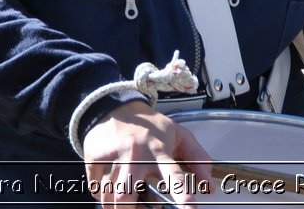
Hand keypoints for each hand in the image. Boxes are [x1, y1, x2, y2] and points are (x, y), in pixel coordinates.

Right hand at [83, 102, 212, 208]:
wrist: (114, 106)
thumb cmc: (150, 126)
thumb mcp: (179, 135)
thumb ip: (198, 159)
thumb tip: (209, 187)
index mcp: (160, 152)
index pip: (173, 177)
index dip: (182, 195)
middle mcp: (135, 155)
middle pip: (126, 195)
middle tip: (138, 208)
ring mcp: (113, 156)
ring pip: (109, 196)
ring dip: (117, 205)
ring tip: (127, 199)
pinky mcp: (95, 158)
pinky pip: (95, 190)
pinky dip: (103, 195)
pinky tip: (112, 186)